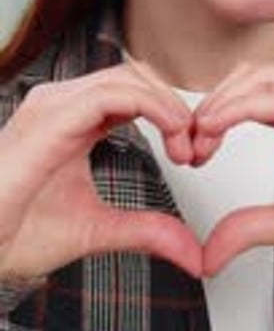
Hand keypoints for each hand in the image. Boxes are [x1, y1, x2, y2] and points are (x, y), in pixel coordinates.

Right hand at [0, 64, 201, 280]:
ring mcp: (55, 103)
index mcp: (73, 119)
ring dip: (170, 106)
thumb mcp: (98, 229)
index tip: (194, 152)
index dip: (172, 113)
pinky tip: (172, 134)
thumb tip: (194, 254)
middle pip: (138, 77)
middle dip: (176, 106)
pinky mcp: (52, 115)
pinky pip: (116, 93)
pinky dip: (154, 107)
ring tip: (186, 144)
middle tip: (197, 148)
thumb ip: (146, 231)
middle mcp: (63, 102)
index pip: (134, 91)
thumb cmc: (15, 233)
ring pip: (130, 77)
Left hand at [194, 63, 273, 276]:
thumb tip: (208, 249)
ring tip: (200, 133)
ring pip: (267, 78)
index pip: (254, 92)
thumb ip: (253, 225)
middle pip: (255, 76)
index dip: (217, 112)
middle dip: (215, 102)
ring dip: (225, 102)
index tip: (192, 147)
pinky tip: (222, 126)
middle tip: (189, 140)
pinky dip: (247, 107)